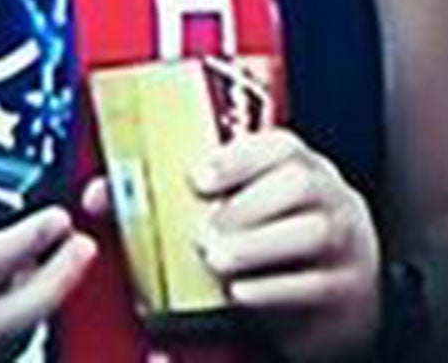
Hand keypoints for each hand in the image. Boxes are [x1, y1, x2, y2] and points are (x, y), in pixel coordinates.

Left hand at [86, 129, 380, 360]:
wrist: (337, 303)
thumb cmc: (277, 249)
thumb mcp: (241, 216)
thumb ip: (177, 202)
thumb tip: (103, 193)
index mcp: (301, 169)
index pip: (280, 144)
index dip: (238, 156)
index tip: (199, 177)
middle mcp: (328, 198)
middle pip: (299, 183)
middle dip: (245, 205)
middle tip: (203, 231)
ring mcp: (344, 243)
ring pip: (313, 231)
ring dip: (257, 245)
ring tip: (217, 260)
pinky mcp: (343, 290)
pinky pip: (313, 285)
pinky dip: (271, 289)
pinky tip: (240, 293)